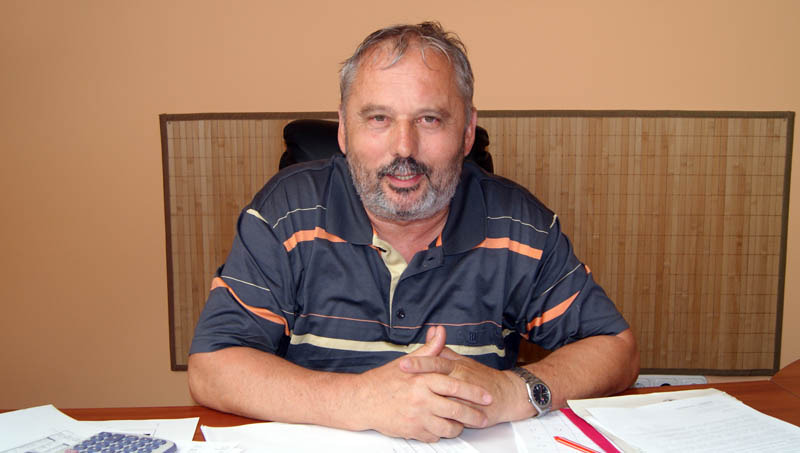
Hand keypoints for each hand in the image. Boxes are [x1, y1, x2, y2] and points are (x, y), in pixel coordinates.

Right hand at [351, 326, 491, 441]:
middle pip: (456, 410)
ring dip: (458, 427)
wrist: (362, 400)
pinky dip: (441, 434)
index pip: (456, 387)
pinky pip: (434, 436)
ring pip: (448, 427)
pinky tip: (443, 428)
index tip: (486, 397)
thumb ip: (429, 349)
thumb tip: (440, 332)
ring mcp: (417, 417)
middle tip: (483, 417)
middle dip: (474, 415)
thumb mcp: (408, 361)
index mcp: (423, 380)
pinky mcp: (412, 431)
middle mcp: (421, 399)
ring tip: (463, 424)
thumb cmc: (384, 381)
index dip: (474, 392)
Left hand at [398, 329, 524, 426]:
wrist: (507, 394)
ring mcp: (465, 396)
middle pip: (437, 376)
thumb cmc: (482, 377)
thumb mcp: (463, 361)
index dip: (419, 362)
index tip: (403, 363)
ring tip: (412, 400)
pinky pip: (454, 416)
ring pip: (444, 398)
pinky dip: (441, 418)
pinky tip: (427, 418)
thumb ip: (445, 350)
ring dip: (429, 398)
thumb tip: (433, 334)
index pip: (436, 361)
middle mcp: (460, 379)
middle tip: (402, 371)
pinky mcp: (470, 413)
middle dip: (419, 374)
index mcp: (457, 366)